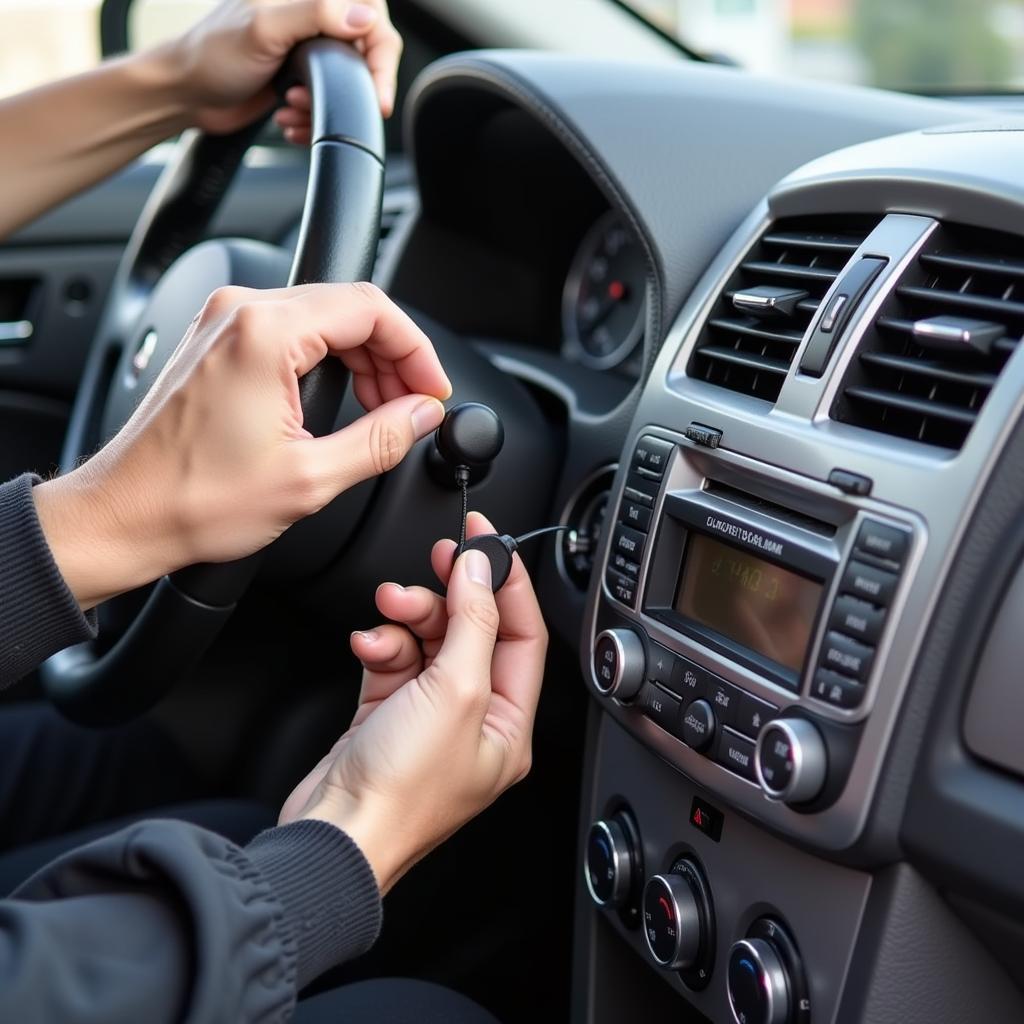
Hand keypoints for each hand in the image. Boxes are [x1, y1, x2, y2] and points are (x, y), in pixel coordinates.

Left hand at [34, 283, 449, 609]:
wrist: (124, 516)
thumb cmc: (194, 500)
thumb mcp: (310, 478)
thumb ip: (380, 439)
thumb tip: (421, 415)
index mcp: (264, 333)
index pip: (370, 308)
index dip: (416, 350)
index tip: (431, 390)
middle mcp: (240, 314)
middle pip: (348, 308)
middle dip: (392, 357)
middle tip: (413, 408)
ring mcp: (224, 326)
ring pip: (322, 320)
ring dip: (362, 362)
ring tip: (381, 413)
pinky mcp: (217, 345)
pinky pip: (291, 335)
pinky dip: (327, 364)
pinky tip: (342, 404)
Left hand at [164, 0, 402, 136]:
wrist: (187, 95)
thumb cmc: (212, 56)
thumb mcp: (265, 28)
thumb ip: (315, 14)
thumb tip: (364, 17)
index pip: (368, 9)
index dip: (380, 49)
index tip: (377, 87)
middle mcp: (310, 16)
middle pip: (365, 48)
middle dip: (353, 85)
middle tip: (341, 104)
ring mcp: (308, 48)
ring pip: (349, 80)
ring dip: (326, 104)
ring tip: (294, 106)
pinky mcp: (302, 77)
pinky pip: (329, 100)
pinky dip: (313, 117)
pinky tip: (289, 117)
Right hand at [279, 512, 547, 893]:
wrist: (332, 835)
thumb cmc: (400, 793)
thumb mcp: (455, 692)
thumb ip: (474, 621)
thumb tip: (481, 570)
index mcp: (508, 723)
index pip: (524, 635)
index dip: (507, 581)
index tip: (486, 539)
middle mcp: (473, 721)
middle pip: (473, 632)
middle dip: (450, 593)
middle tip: (438, 557)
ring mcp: (428, 718)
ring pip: (428, 640)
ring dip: (409, 615)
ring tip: (389, 605)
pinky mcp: (386, 715)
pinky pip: (393, 659)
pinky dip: (381, 643)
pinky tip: (369, 644)